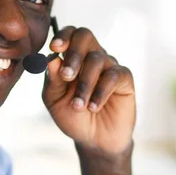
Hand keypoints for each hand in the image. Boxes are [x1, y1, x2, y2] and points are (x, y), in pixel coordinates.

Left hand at [42, 27, 135, 156]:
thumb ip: (52, 80)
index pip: (69, 34)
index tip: (54, 48)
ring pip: (97, 60)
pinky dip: (100, 92)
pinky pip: (113, 76)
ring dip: (85, 84)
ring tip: (78, 106)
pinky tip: (93, 107)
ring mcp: (109, 66)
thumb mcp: (55, 100)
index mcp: (72, 57)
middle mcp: (91, 57)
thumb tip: (51, 58)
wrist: (94, 140)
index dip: (63, 36)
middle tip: (67, 76)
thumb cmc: (73, 116)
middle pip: (85, 35)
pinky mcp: (124, 79)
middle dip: (74, 54)